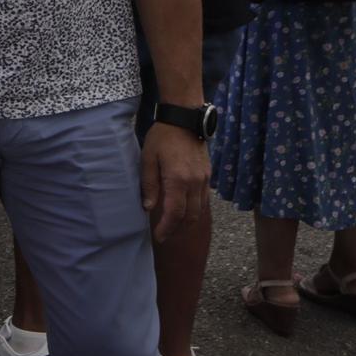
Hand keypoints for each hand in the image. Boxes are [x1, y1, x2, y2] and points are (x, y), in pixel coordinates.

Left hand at [140, 123, 209, 241]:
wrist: (184, 119)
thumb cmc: (162, 137)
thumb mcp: (147, 158)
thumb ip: (149, 184)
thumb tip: (148, 208)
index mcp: (178, 179)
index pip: (174, 213)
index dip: (167, 228)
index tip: (159, 237)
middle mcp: (195, 183)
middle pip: (191, 217)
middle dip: (178, 230)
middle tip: (165, 235)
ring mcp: (204, 180)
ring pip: (200, 210)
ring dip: (187, 223)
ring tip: (173, 227)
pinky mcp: (207, 176)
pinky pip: (203, 200)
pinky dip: (195, 210)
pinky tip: (184, 211)